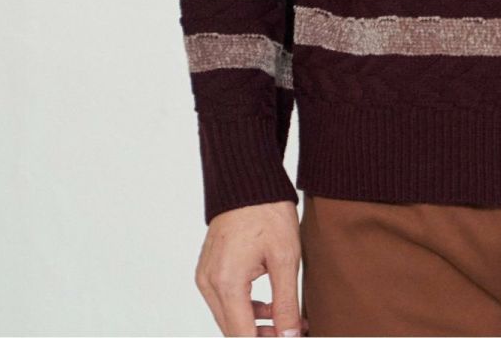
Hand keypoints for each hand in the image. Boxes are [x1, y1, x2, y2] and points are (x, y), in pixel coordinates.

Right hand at [194, 200, 308, 336]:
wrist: (248, 178)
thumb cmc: (268, 211)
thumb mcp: (286, 257)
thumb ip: (287, 303)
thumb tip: (290, 337)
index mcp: (227, 283)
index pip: (242, 336)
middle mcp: (209, 283)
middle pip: (233, 331)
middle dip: (263, 336)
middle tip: (295, 330)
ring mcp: (205, 276)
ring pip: (228, 318)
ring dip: (255, 325)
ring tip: (288, 320)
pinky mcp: (207, 269)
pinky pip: (223, 302)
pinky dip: (244, 309)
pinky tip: (269, 306)